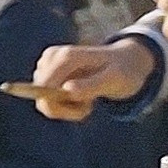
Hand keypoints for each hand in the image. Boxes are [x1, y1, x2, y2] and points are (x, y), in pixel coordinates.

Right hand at [17, 37, 157, 119]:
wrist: (125, 62)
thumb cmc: (122, 70)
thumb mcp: (115, 79)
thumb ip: (91, 85)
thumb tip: (66, 90)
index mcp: (65, 56)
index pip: (44, 87)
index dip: (60, 107)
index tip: (85, 110)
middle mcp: (51, 58)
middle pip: (41, 97)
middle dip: (66, 109)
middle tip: (90, 106)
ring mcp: (47, 65)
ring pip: (45, 102)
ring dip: (68, 108)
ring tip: (90, 99)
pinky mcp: (47, 73)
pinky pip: (48, 101)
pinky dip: (66, 106)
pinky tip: (82, 96)